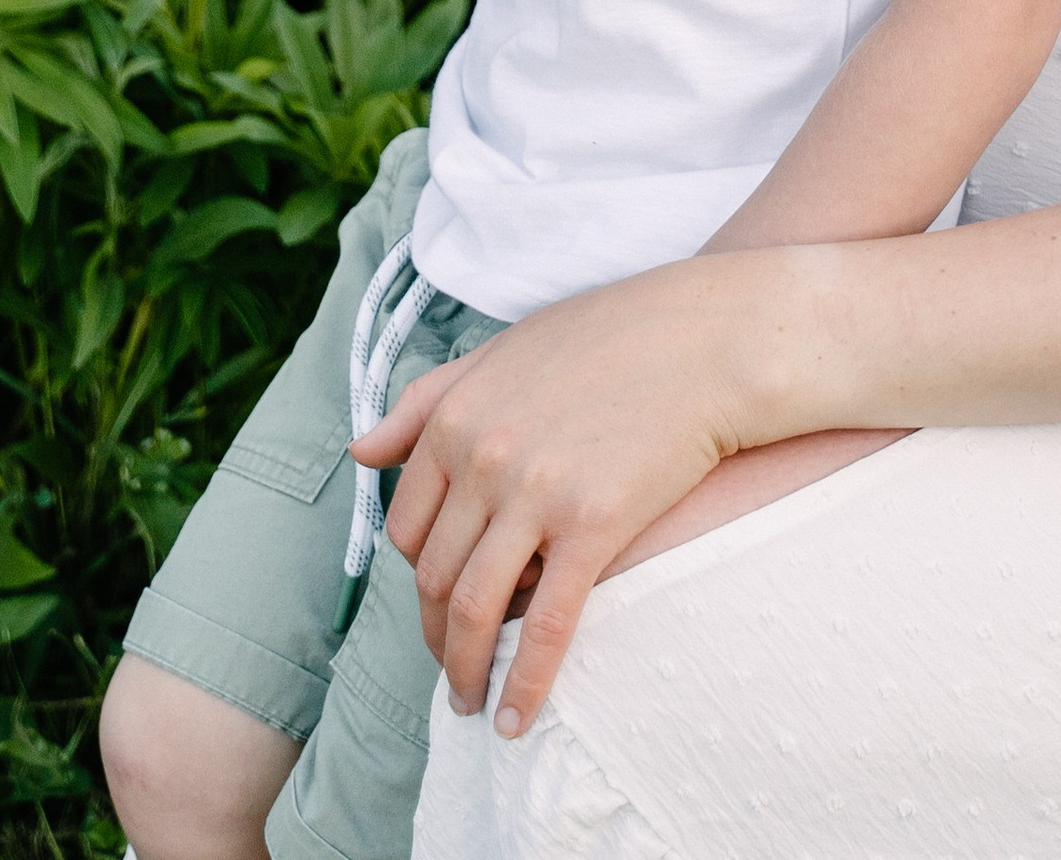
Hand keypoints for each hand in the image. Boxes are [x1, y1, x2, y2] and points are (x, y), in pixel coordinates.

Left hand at [360, 258, 768, 738]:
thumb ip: (425, 402)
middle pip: (436, 577)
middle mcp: (482, 457)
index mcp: (454, 418)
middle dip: (438, 638)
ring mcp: (535, 493)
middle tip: (454, 672)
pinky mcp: (593, 525)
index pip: (409, 529)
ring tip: (473, 705)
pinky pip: (547, 625)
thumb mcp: (501, 355)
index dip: (421, 580)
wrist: (701, 342)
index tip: (440, 609)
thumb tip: (359, 451)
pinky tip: (517, 718)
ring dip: (466, 671)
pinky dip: (524, 682)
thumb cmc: (605, 341)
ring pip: (475, 609)